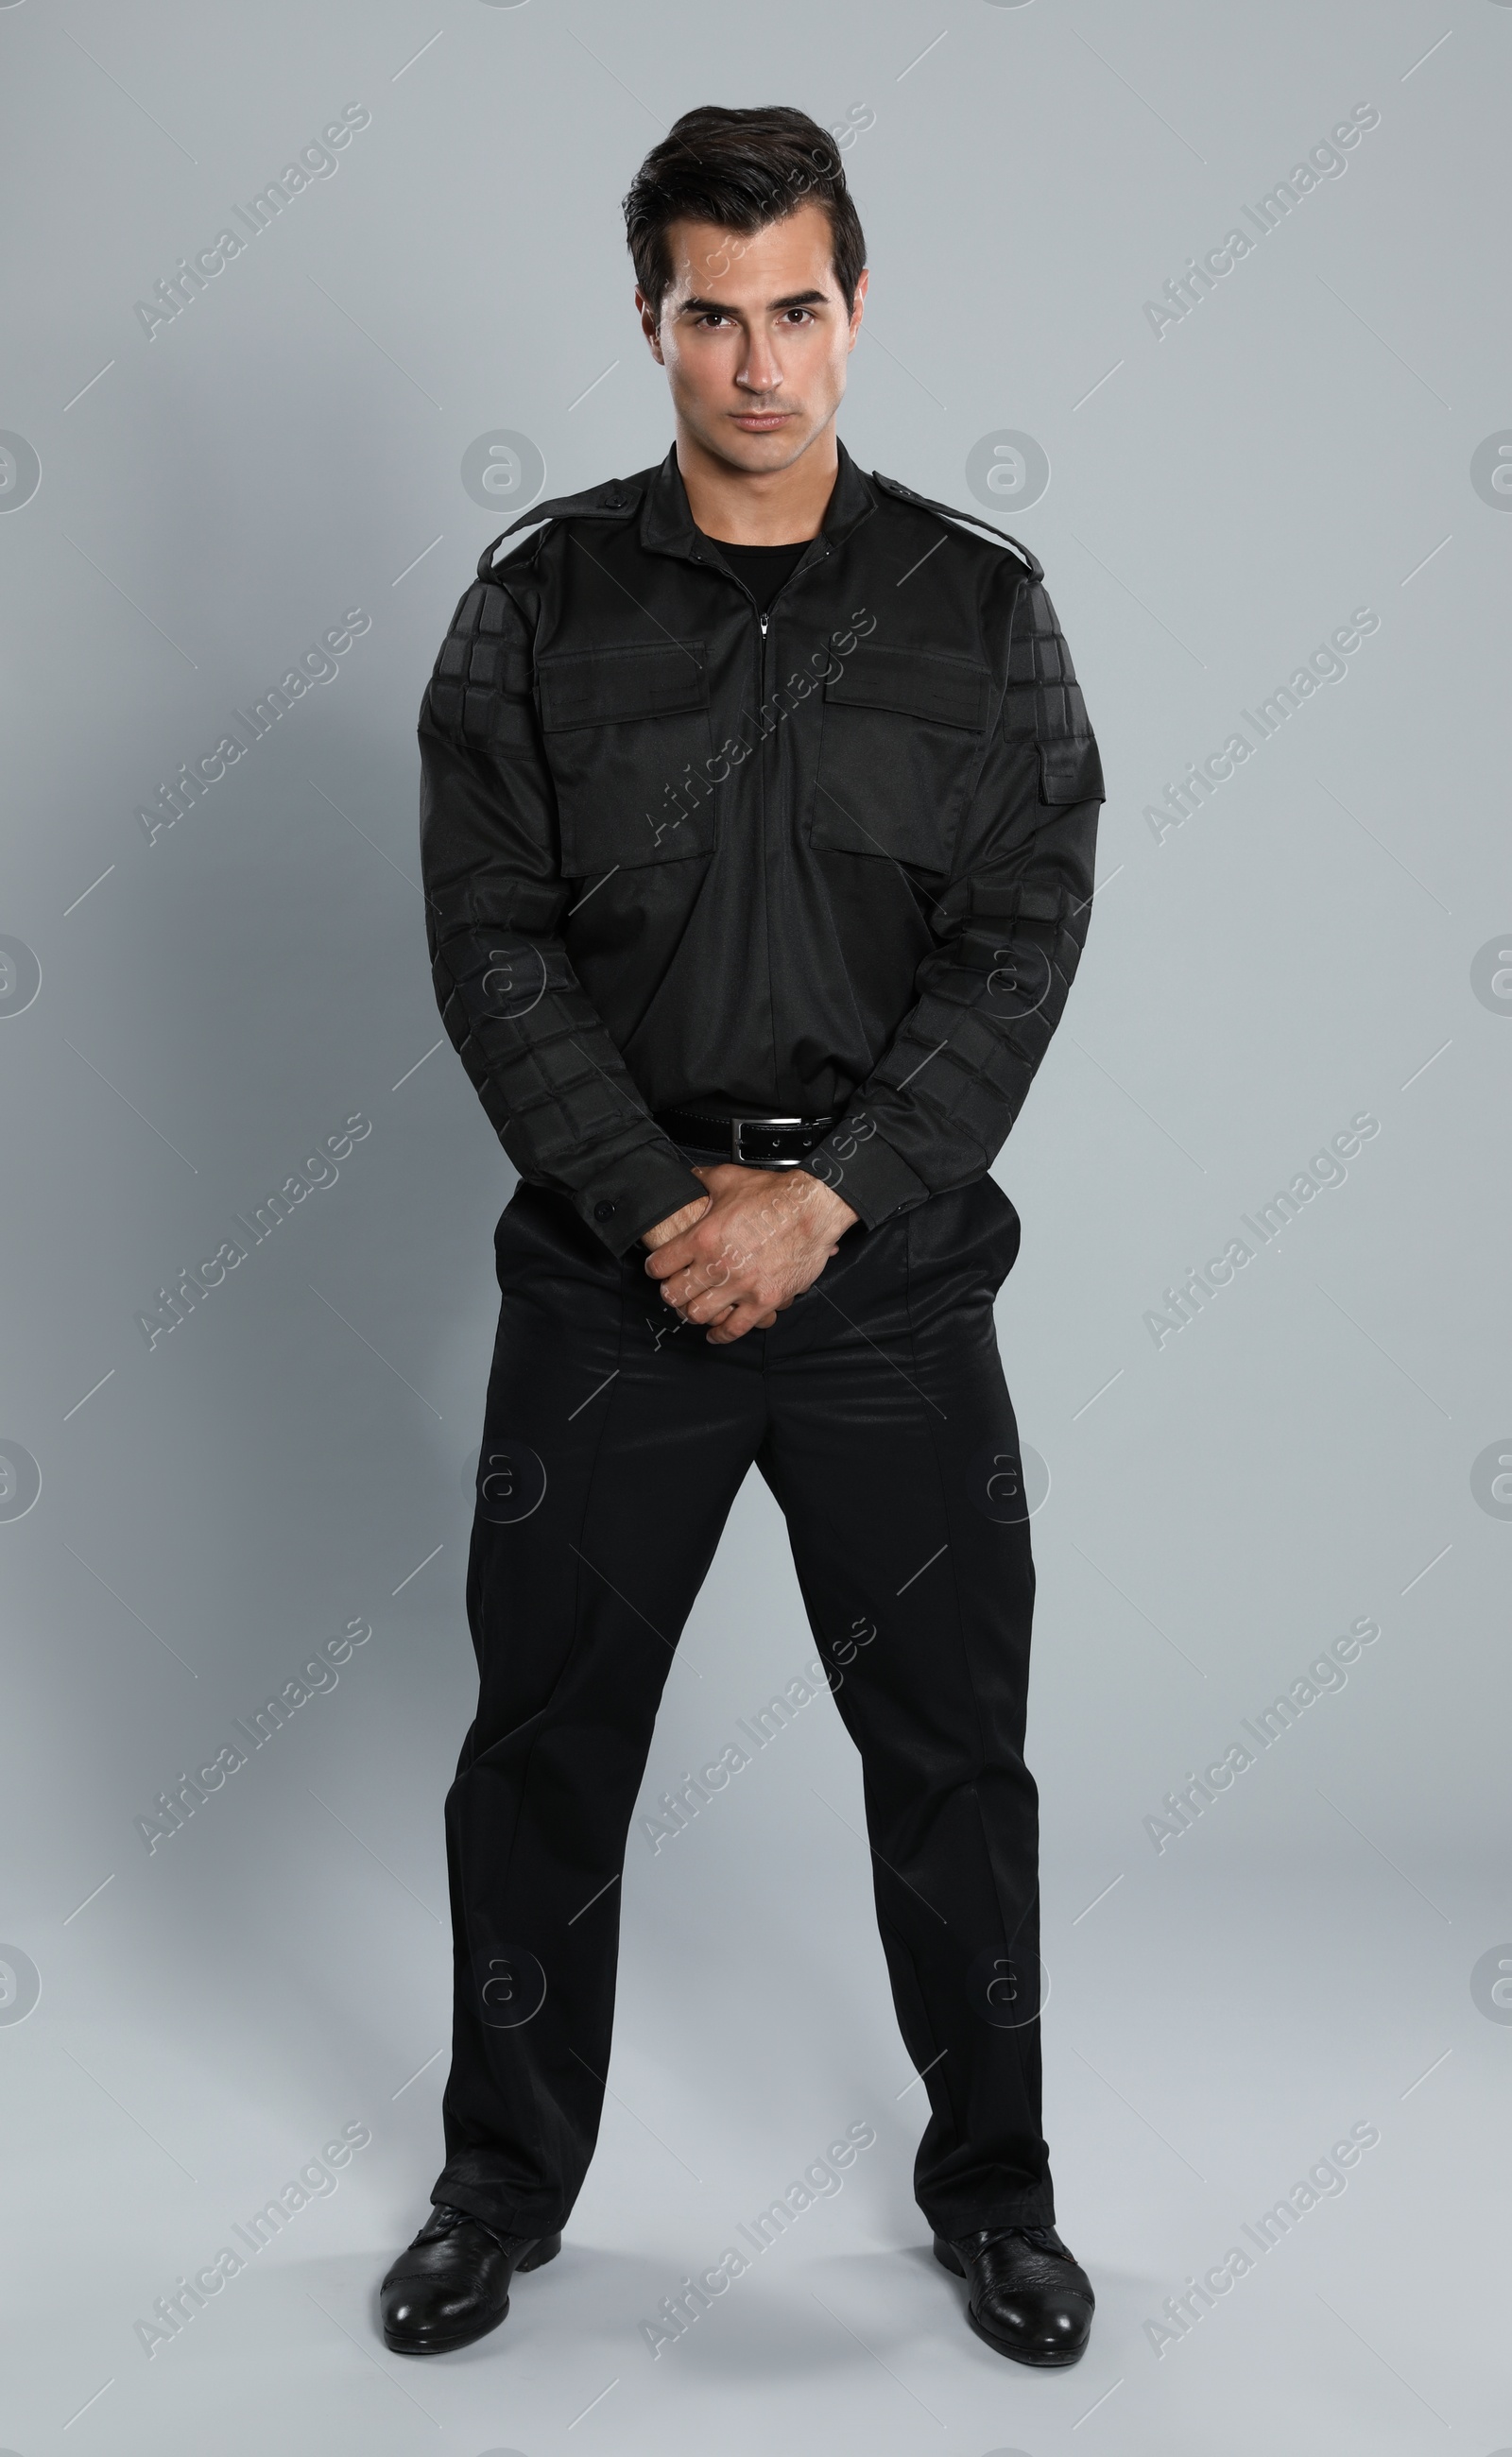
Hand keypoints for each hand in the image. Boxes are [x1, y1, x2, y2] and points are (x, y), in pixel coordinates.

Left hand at [643, 1163, 858, 1343]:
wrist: (813, 1209)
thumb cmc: (774, 1194)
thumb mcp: (729, 1178)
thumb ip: (701, 1180)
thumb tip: (687, 1178)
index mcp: (703, 1237)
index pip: (660, 1265)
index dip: (655, 1268)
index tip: (658, 1269)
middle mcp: (717, 1265)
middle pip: (675, 1294)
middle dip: (671, 1293)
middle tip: (675, 1289)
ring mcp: (741, 1286)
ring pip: (699, 1314)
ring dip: (693, 1312)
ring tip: (694, 1307)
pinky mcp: (764, 1301)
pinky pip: (735, 1328)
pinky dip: (721, 1334)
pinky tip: (715, 1333)